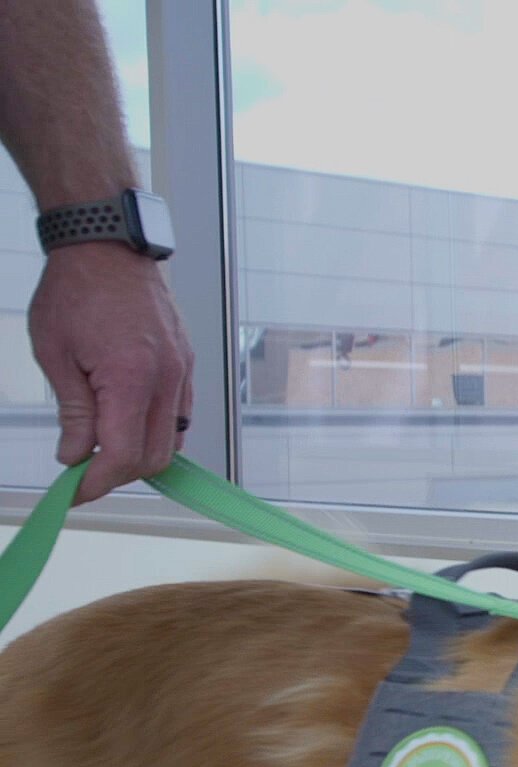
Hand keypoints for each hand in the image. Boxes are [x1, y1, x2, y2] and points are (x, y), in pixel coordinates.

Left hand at [27, 243, 193, 503]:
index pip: (124, 454)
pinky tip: (124, 421)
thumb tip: (75, 456)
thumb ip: (74, 412)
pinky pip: (178, 414)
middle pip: (156, 456)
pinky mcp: (185, 364)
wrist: (107, 248)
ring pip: (173, 439)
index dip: (98, 482)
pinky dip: (153, 430)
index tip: (74, 492)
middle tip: (83, 471)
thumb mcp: (56, 355)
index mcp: (131, 378)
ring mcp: (182, 372)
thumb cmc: (75, 292)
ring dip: (139, 454)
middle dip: (120, 473)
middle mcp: (166, 380)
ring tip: (101, 446)